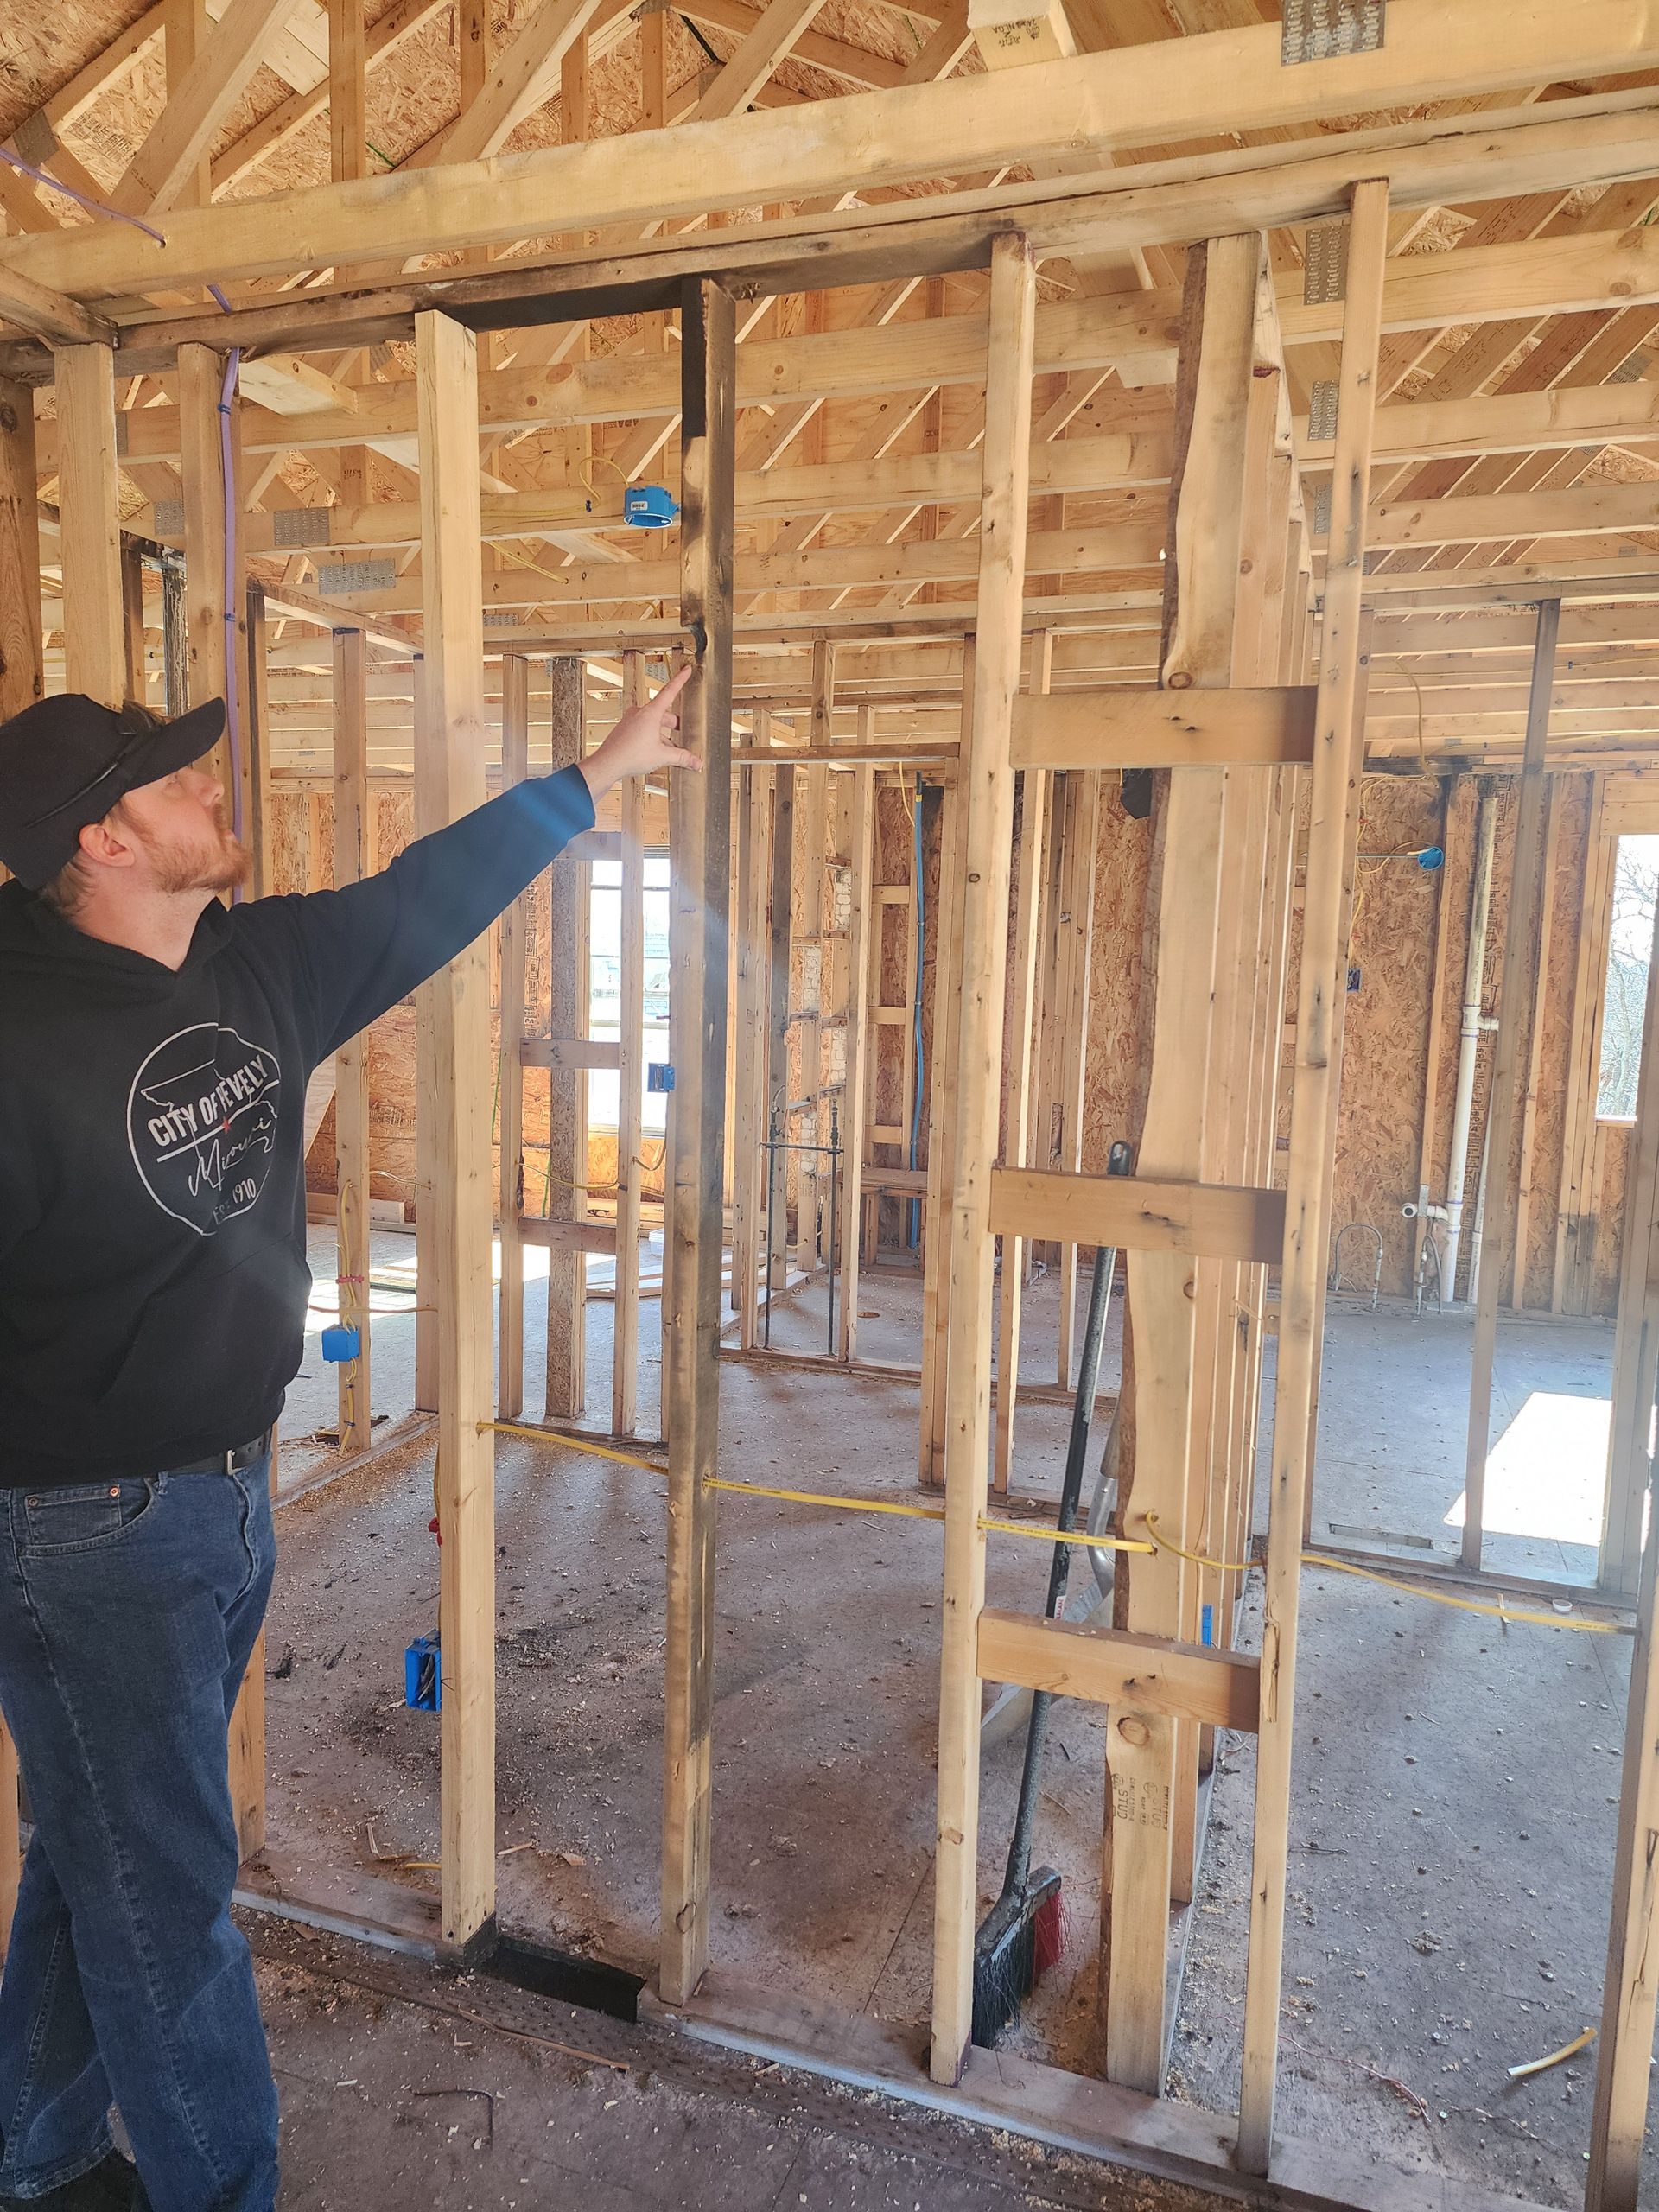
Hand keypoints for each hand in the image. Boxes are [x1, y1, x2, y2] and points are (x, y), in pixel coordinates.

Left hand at [578, 663, 702, 805]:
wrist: (607, 764)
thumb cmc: (629, 756)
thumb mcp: (662, 756)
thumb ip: (682, 757)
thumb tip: (695, 761)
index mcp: (650, 713)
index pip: (670, 691)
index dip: (680, 680)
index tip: (686, 670)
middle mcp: (640, 713)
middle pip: (664, 713)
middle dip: (675, 724)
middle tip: (684, 732)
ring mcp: (631, 720)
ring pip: (654, 723)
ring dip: (664, 734)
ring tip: (670, 750)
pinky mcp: (625, 729)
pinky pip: (644, 729)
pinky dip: (653, 737)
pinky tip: (656, 752)